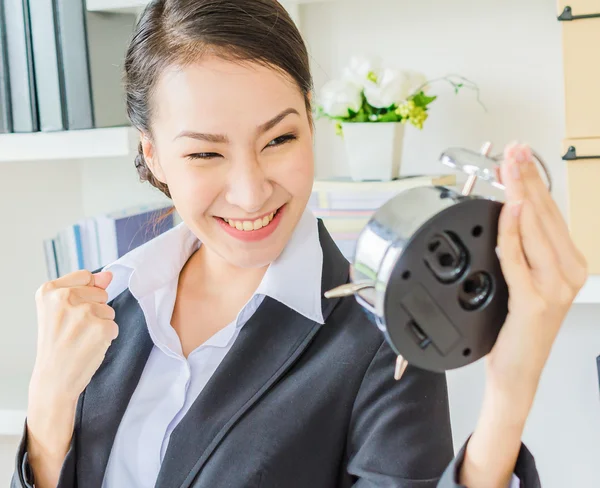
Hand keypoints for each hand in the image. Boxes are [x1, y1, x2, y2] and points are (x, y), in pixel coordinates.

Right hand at [26, 270, 116, 487]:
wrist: (53, 380)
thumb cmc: (57, 345)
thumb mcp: (60, 311)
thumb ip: (85, 288)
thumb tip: (109, 275)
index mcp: (49, 291)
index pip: (86, 277)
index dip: (85, 294)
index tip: (71, 311)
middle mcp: (64, 299)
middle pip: (100, 293)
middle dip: (94, 309)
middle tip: (74, 330)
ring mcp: (84, 314)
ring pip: (109, 309)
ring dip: (101, 324)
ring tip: (81, 339)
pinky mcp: (101, 328)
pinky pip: (114, 325)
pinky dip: (107, 337)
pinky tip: (89, 347)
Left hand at [460, 143, 587, 487]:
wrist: (517, 371)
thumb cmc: (516, 326)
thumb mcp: (524, 280)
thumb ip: (522, 249)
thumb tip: (510, 211)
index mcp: (569, 263)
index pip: (551, 213)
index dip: (535, 182)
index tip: (521, 156)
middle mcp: (569, 271)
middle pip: (545, 214)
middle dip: (527, 177)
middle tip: (515, 149)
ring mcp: (556, 286)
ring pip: (535, 229)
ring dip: (520, 193)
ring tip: (510, 167)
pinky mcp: (536, 300)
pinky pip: (519, 259)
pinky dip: (511, 232)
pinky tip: (509, 210)